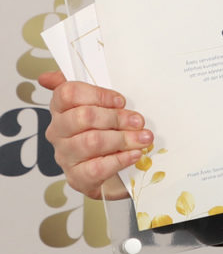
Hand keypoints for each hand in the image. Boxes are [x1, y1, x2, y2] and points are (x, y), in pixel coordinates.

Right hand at [39, 70, 152, 199]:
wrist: (108, 171)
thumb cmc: (104, 132)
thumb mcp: (100, 107)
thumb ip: (84, 89)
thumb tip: (48, 77)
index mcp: (61, 109)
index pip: (67, 93)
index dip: (98, 94)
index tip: (121, 101)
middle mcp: (58, 131)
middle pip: (83, 116)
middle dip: (116, 117)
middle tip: (138, 121)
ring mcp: (65, 155)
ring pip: (92, 141)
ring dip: (123, 138)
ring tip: (143, 138)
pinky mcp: (76, 177)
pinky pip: (97, 167)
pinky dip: (120, 159)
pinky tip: (134, 154)